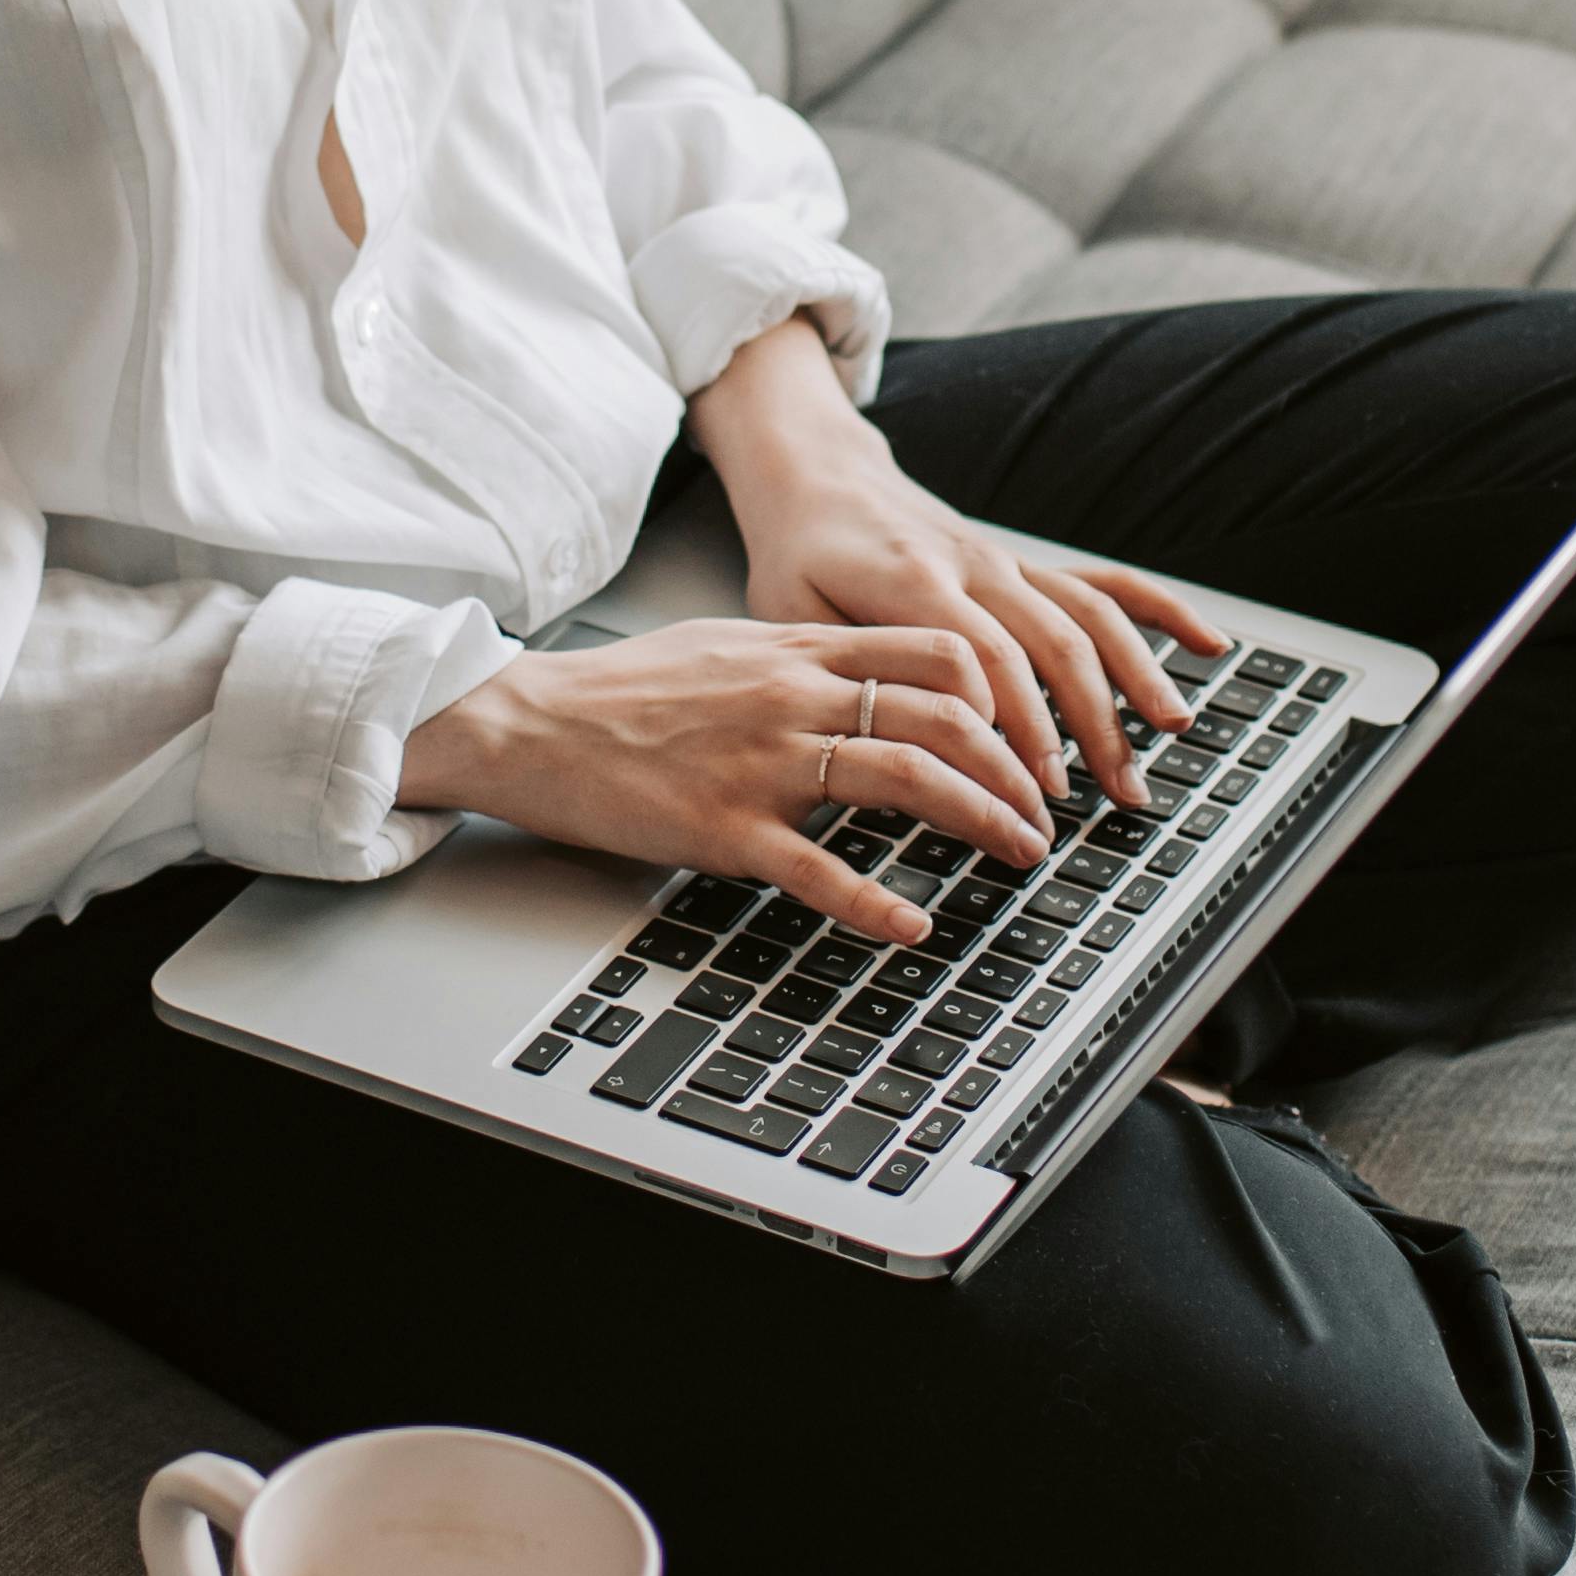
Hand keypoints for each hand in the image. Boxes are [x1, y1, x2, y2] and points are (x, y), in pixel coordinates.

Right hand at [399, 618, 1057, 943]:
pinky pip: (820, 869)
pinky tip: (913, 928)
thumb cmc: (622, 692)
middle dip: (1015, 768)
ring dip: (982, 818)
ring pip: (907, 776)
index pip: (937, 650)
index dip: (1004, 695)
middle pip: (946, 715)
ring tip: (1018, 852)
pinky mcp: (726, 827)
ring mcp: (764, 761)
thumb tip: (867, 674)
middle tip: (1044, 811)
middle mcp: (793, 695)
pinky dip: (877, 904)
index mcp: (797, 649)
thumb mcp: (726, 647)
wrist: (531, 722)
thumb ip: (801, 659)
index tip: (1029, 738)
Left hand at [693, 340, 1224, 817]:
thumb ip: (848, 667)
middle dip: (1090, 722)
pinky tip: (1206, 644)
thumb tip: (898, 733)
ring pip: (1087, 617)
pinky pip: (1102, 583)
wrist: (819, 478)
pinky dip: (1159, 611)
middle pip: (1051, 643)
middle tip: (1112, 794)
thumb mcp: (791, 615)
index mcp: (912, 578)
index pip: (982, 658)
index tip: (1035, 789)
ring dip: (1134, 679)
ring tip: (1165, 738)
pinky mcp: (1026, 566)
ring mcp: (1008, 563)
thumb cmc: (799, 558)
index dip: (1017, 725)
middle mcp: (975, 565)